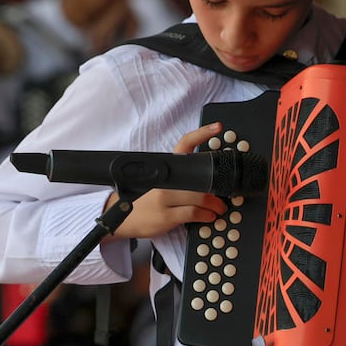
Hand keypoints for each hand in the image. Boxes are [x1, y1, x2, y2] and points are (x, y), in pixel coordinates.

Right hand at [107, 122, 228, 240]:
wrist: (121, 218)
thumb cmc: (142, 200)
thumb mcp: (157, 183)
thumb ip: (177, 178)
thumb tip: (202, 179)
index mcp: (164, 168)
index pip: (184, 144)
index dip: (202, 133)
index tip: (217, 127)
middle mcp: (164, 181)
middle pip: (200, 180)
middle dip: (217, 190)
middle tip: (225, 196)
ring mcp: (164, 198)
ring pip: (200, 197)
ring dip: (215, 205)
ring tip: (219, 208)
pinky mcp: (165, 216)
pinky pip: (193, 213)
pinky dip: (206, 215)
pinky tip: (209, 216)